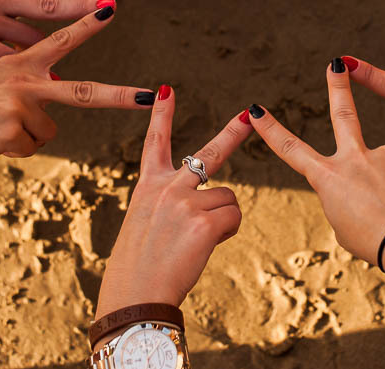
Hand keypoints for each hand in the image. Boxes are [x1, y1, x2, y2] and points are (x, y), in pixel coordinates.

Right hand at [0, 5, 153, 158]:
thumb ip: (24, 88)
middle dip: (122, 96)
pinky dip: (6, 149)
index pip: (62, 39)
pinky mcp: (11, 130)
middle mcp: (27, 81)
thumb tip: (48, 109)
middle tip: (153, 94)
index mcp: (21, 63)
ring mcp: (21, 106)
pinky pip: (25, 149)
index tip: (112, 8)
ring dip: (19, 137)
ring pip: (44, 134)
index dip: (88, 24)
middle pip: (85, 92)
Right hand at [96, 88, 250, 316]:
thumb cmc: (139, 267)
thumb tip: (204, 207)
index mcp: (147, 185)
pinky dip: (226, 233)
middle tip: (249, 114)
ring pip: (228, 198)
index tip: (166, 89)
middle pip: (209, 153)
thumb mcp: (145, 224)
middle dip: (233, 133)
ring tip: (195, 242)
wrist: (135, 294)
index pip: (154, 142)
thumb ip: (169, 205)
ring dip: (221, 219)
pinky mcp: (204, 221)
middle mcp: (167, 187)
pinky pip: (233, 218)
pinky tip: (205, 246)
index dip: (161, 115)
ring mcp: (186, 202)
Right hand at [247, 62, 384, 262]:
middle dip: (337, 87)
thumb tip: (360, 182)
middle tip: (337, 63)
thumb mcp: (343, 225)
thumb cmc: (375, 243)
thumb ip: (344, 196)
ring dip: (382, 186)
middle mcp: (353, 159)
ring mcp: (383, 155)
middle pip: (342, 114)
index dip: (269, 129)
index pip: (290, 149)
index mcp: (328, 179)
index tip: (255, 109)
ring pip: (377, 168)